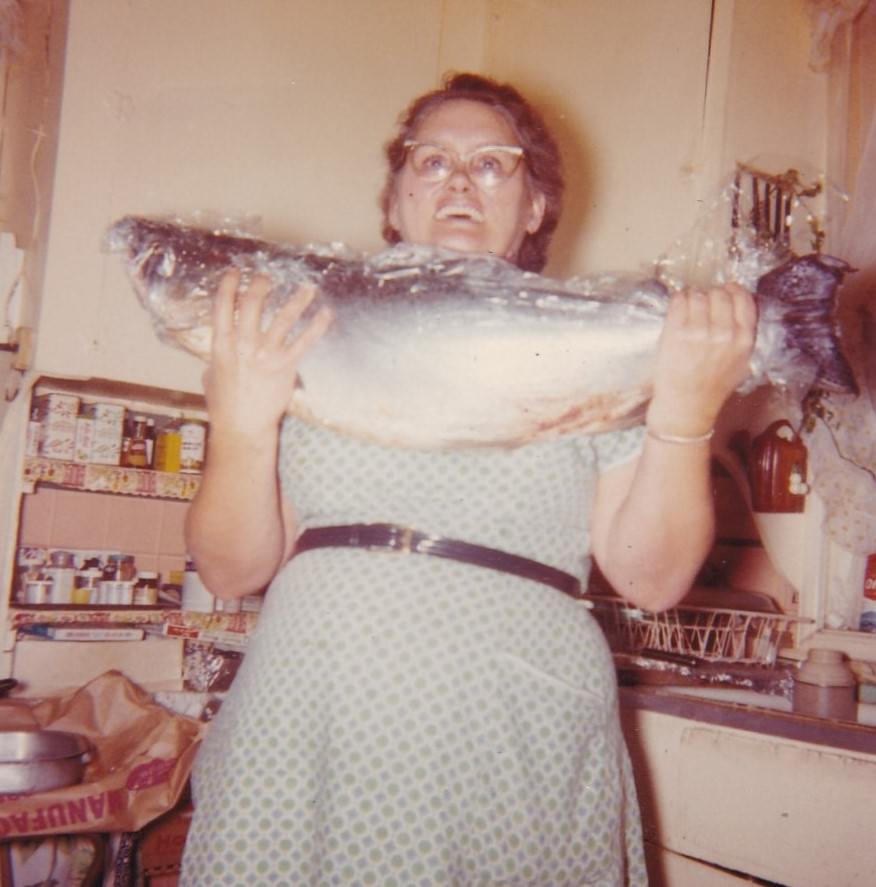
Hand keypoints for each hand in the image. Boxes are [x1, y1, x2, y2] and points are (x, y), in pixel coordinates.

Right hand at [203, 270, 332, 434]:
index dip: (229, 285)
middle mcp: (244, 345)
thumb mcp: (211, 375)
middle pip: (252, 305)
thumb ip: (217, 356)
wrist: (243, 425)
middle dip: (261, 286)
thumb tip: (220, 349)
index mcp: (221, 345)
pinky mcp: (285, 366)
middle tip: (267, 277)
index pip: (223, 306)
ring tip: (308, 286)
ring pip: (283, 319)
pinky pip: (304, 342)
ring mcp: (266, 355)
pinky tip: (325, 314)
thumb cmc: (225, 403)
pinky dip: (316, 326)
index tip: (236, 272)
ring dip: (297, 300)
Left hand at [646, 283, 755, 436]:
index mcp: (744, 340)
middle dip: (711, 295)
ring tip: (689, 308)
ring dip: (693, 297)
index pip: (744, 299)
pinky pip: (679, 300)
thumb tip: (737, 302)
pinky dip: (678, 299)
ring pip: (698, 295)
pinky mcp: (675, 333)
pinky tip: (678, 308)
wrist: (687, 405)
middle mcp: (724, 333)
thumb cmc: (712, 385)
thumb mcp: (741, 362)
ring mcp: (699, 332)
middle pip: (719, 293)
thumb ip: (743, 334)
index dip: (733, 291)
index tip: (725, 292)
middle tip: (703, 304)